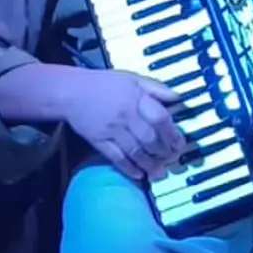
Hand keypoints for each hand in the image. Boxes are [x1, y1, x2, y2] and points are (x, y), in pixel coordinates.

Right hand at [64, 69, 185, 181]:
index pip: (159, 117)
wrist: (72, 91)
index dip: (172, 133)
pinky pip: (117, 158)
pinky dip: (129, 168)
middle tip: (172, 159)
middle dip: (163, 152)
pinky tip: (139, 175)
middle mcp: (126, 115)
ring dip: (150, 164)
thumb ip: (155, 88)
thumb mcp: (132, 78)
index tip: (180, 143)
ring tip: (160, 172)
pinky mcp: (100, 142)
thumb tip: (178, 97)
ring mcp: (112, 130)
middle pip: (149, 138)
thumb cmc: (104, 83)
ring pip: (135, 151)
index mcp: (135, 97)